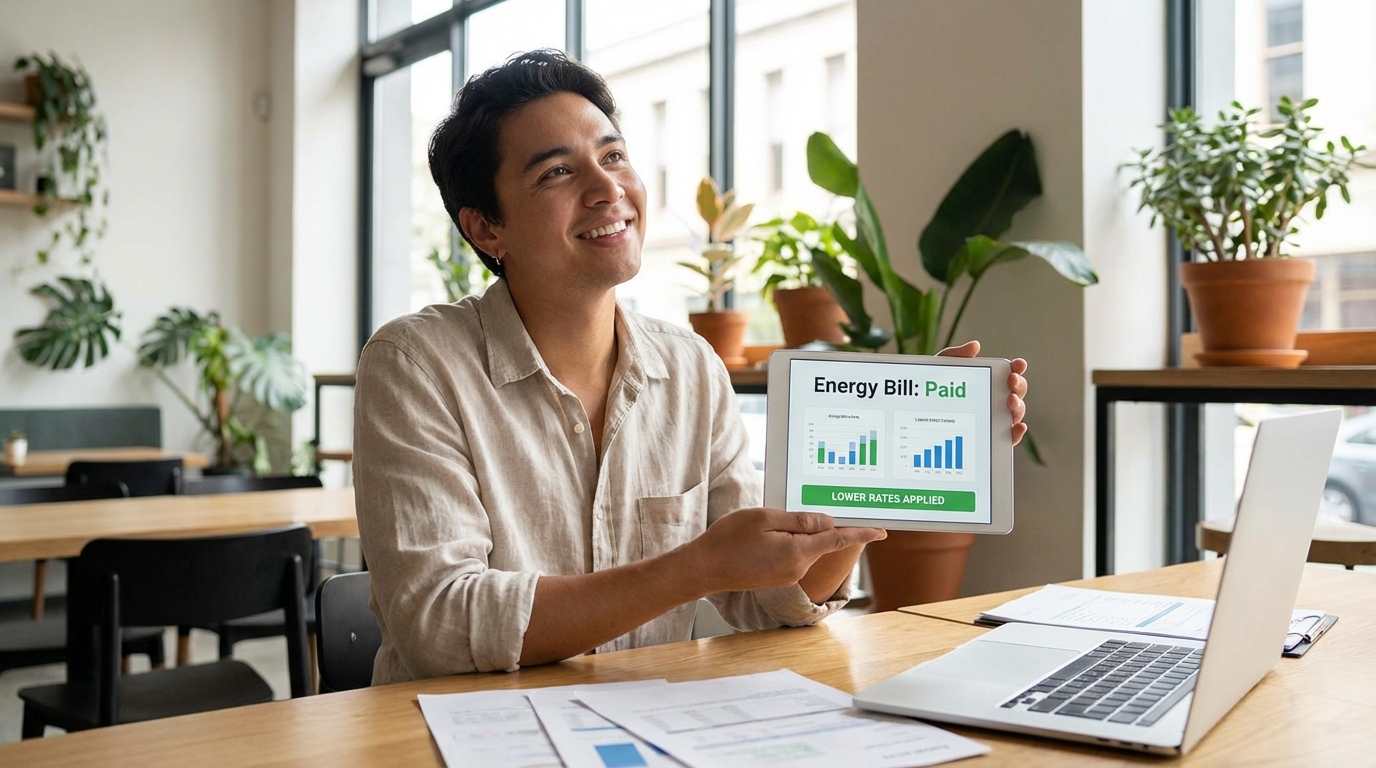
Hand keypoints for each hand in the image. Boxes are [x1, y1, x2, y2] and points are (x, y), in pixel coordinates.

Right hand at [688, 508, 885, 593]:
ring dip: (798, 533)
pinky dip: (789, 542)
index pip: (838, 540)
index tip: (881, 531)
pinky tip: (767, 534)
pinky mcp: (778, 578)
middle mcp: (798, 569)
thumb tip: (828, 522)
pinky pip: (794, 555)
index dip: (861, 533)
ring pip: (806, 548)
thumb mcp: (765, 518)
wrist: (704, 568)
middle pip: (821, 542)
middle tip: (800, 509)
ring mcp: (788, 576)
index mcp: (798, 553)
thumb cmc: (729, 539)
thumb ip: (800, 520)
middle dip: (817, 525)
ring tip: (769, 523)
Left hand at [938, 340, 1028, 445]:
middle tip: (1011, 381)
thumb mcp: (942, 369)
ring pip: (1015, 414)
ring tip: (1010, 400)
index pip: (1009, 374)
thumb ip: (957, 356)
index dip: (1017, 368)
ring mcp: (994, 419)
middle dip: (1019, 385)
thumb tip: (975, 346)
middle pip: (1016, 393)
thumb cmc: (934, 389)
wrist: (918, 411)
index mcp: (989, 382)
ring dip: (1018, 406)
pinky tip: (1017, 426)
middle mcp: (996, 400)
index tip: (1018, 364)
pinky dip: (1017, 433)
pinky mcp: (989, 438)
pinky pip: (1007, 438)